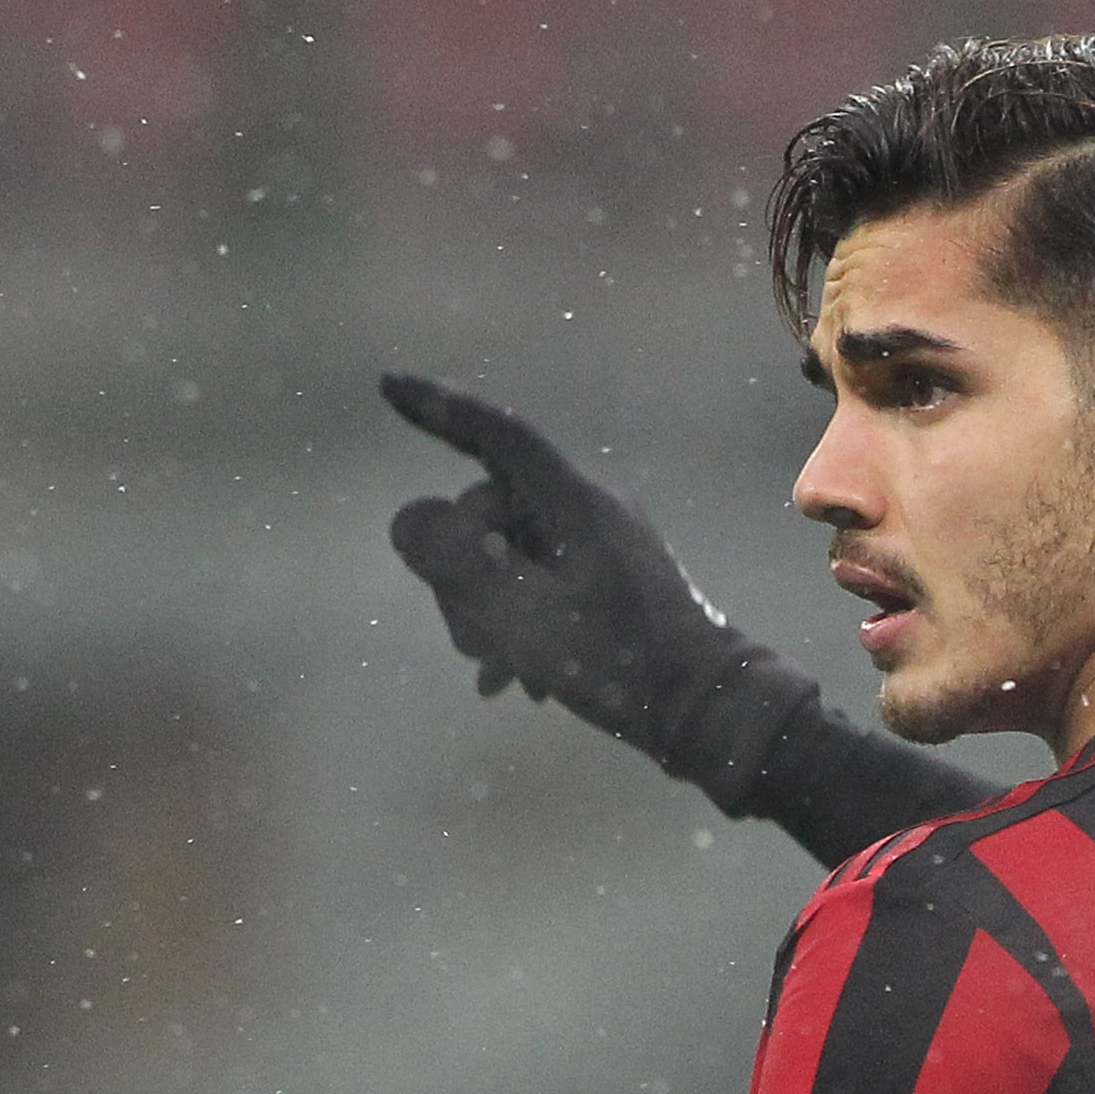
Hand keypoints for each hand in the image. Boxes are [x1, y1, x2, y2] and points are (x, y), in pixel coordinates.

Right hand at [382, 372, 762, 763]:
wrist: (707, 709)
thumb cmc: (623, 665)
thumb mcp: (527, 621)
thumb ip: (460, 566)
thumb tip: (409, 520)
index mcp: (576, 503)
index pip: (498, 434)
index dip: (438, 407)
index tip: (387, 384)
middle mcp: (588, 509)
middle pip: (487, 512)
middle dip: (462, 576)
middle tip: (476, 645)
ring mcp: (598, 543)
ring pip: (504, 552)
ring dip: (487, 611)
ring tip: (504, 670)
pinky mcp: (604, 577)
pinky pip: (534, 580)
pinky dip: (514, 623)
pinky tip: (513, 680)